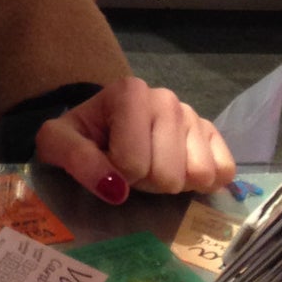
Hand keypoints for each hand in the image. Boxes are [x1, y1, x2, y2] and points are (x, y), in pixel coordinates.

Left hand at [34, 76, 236, 202]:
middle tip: (131, 168)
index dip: (118, 174)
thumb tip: (116, 188)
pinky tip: (179, 170)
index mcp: (130, 92)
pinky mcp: (213, 134)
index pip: (133, 162)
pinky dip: (202, 182)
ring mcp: (193, 115)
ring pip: (198, 175)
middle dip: (146, 181)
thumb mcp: (57, 143)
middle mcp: (166, 98)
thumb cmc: (82, 136)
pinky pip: (224, 172)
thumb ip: (76, 160)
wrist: (103, 128)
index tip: (108, 162)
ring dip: (173, 183)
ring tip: (152, 166)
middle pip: (167, 174)